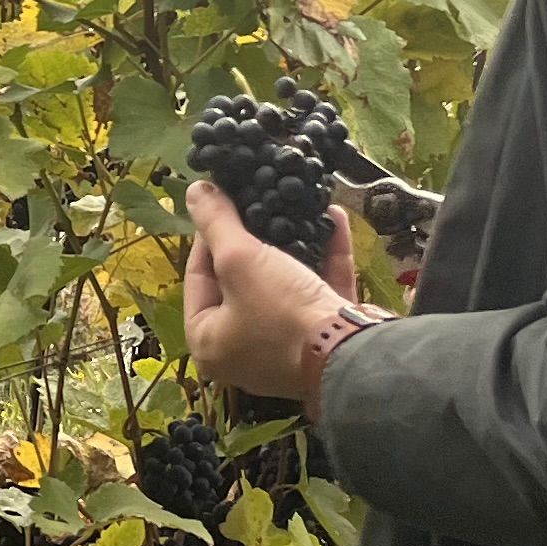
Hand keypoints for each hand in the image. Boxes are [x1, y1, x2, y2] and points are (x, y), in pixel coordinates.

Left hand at [182, 184, 365, 406]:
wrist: (352, 354)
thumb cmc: (281, 311)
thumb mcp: (240, 260)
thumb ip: (215, 223)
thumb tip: (194, 191)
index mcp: (209, 340)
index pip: (198, 277)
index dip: (207, 236)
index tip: (221, 204)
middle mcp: (243, 348)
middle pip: (240, 280)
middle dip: (254, 238)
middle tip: (257, 203)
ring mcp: (287, 344)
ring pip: (284, 282)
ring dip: (293, 243)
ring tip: (292, 206)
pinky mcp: (325, 336)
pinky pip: (319, 286)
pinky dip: (325, 254)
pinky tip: (333, 218)